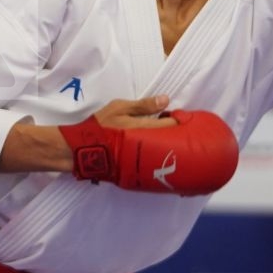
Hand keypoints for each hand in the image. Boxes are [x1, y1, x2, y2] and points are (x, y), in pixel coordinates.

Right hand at [58, 100, 239, 193]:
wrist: (78, 150)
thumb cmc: (98, 126)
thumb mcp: (119, 108)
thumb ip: (143, 105)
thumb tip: (166, 100)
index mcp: (142, 129)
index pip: (171, 125)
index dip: (183, 122)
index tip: (190, 119)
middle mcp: (144, 147)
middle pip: (173, 145)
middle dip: (185, 143)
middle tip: (194, 138)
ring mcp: (140, 163)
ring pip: (167, 162)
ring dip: (177, 157)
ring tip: (186, 153)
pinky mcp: (135, 173)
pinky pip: (156, 172)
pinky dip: (166, 171)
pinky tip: (173, 170)